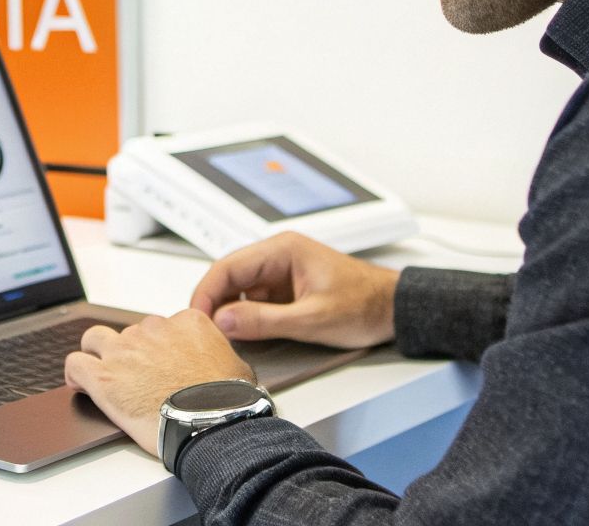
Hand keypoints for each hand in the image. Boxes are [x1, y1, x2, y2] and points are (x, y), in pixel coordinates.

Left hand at [63, 310, 253, 455]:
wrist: (210, 424)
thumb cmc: (225, 402)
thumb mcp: (236, 367)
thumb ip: (219, 354)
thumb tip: (221, 365)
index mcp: (186, 323)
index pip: (163, 327)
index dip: (158, 347)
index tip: (158, 364)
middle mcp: (152, 330)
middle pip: (131, 333)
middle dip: (131, 353)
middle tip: (137, 378)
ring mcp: (125, 350)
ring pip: (95, 339)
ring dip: (98, 354)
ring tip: (104, 375)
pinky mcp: (103, 376)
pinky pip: (75, 363)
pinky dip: (75, 372)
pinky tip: (78, 383)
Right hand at [190, 231, 398, 349]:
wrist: (392, 310)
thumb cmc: (363, 305)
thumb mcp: (312, 319)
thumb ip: (265, 320)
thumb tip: (223, 321)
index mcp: (282, 250)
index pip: (227, 266)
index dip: (206, 294)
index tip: (195, 320)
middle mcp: (276, 256)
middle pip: (228, 278)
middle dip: (213, 305)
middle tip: (202, 335)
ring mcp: (279, 273)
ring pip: (238, 291)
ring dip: (228, 313)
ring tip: (220, 339)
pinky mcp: (284, 291)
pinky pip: (253, 302)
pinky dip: (244, 319)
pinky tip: (242, 336)